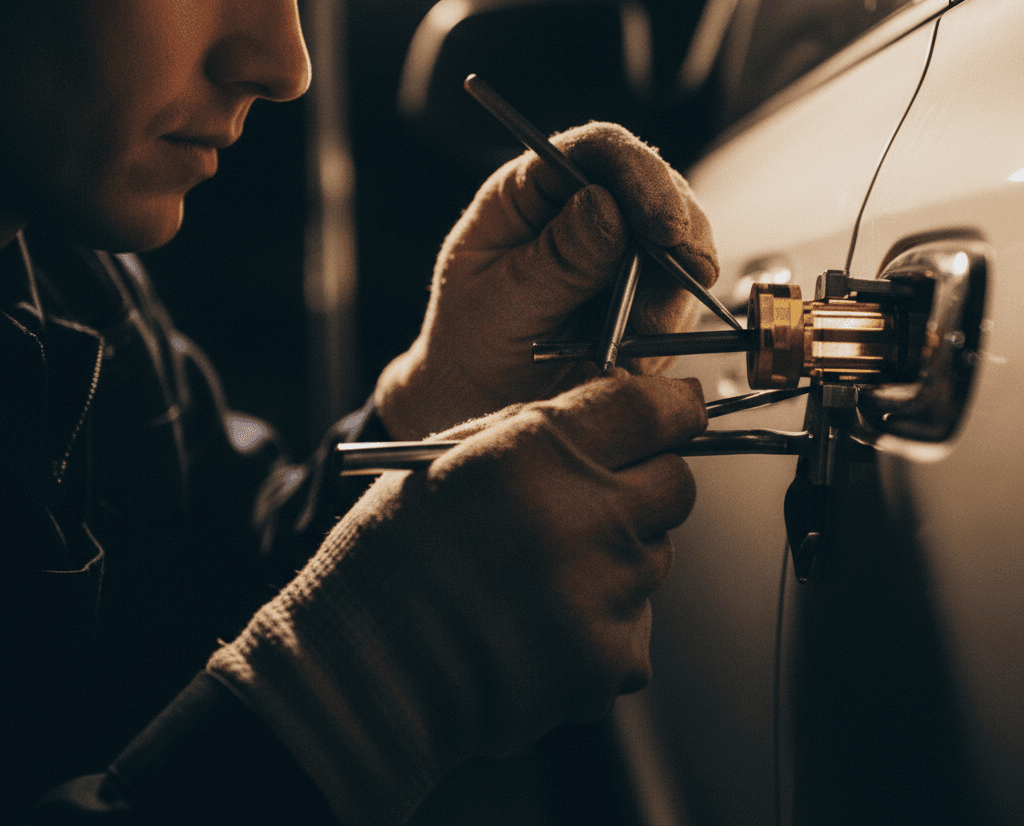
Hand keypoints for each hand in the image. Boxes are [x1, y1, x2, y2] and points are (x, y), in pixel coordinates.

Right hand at [208, 373, 705, 823]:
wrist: (369, 670)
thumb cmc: (398, 553)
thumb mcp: (451, 455)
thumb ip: (540, 427)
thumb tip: (613, 414)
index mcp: (539, 451)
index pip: (651, 411)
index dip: (672, 408)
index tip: (676, 412)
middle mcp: (586, 516)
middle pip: (675, 483)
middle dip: (644, 484)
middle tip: (590, 502)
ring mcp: (606, 593)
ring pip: (655, 555)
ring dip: (617, 554)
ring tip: (543, 573)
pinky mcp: (612, 657)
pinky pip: (636, 620)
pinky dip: (602, 618)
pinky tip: (541, 622)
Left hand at [374, 121, 718, 438]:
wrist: (482, 400)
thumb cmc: (471, 345)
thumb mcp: (503, 302)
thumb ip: (556, 258)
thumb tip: (608, 205)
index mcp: (531, 191)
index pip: (597, 150)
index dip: (640, 174)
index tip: (664, 225)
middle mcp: (582, 209)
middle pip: (658, 189)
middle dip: (677, 237)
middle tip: (689, 278)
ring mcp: (619, 251)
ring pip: (681, 246)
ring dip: (671, 297)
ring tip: (633, 341)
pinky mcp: (644, 293)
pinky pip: (681, 300)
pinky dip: (668, 331)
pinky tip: (632, 358)